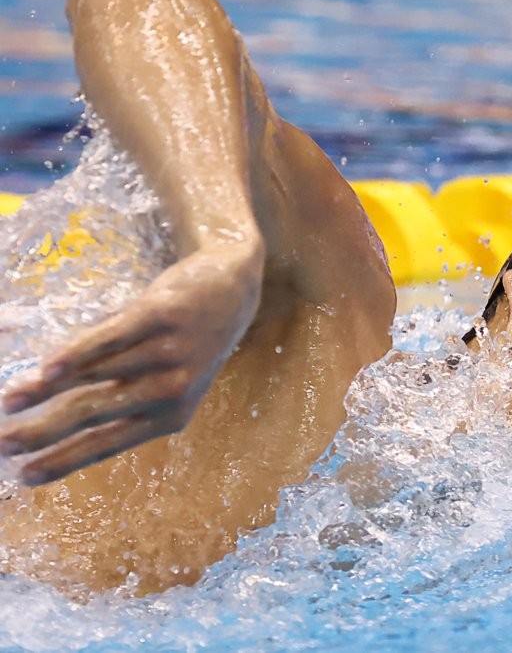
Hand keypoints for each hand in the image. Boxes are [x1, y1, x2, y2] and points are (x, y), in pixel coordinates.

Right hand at [0, 242, 262, 484]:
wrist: (233, 289)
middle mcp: (172, 390)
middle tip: (1, 445)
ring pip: (94, 375)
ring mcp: (168, 352)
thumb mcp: (164, 379)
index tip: (23, 477)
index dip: (65, 460)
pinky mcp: (162, 315)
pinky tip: (47, 369)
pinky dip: (77, 354)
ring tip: (8, 401)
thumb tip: (48, 404)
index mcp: (172, 416)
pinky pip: (110, 338)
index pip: (108, 444)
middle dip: (43, 433)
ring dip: (44, 390)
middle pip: (94, 414)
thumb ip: (116, 393)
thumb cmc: (187, 343)